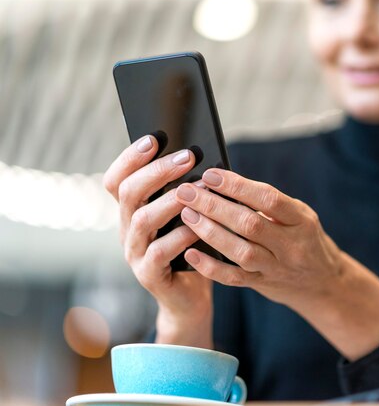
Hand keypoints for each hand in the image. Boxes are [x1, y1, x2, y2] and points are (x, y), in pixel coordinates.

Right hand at [103, 135, 213, 348]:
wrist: (190, 299)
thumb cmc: (193, 249)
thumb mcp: (186, 217)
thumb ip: (185, 193)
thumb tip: (201, 157)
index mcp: (133, 212)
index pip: (117, 179)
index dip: (130, 158)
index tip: (154, 139)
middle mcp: (127, 230)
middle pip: (129, 193)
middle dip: (158, 171)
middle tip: (188, 157)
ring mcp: (135, 253)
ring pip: (143, 220)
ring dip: (171, 200)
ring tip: (198, 188)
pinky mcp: (149, 275)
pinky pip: (160, 252)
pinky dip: (181, 236)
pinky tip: (200, 227)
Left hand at [175, 168, 378, 359]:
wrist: (323, 282)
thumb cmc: (304, 238)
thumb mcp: (299, 216)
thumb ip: (269, 204)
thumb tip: (224, 184)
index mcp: (301, 220)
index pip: (269, 199)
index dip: (238, 186)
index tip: (210, 175)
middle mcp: (292, 245)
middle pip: (250, 224)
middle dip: (214, 206)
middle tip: (187, 192)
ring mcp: (277, 268)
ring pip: (241, 252)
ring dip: (210, 232)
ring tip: (187, 215)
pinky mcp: (263, 284)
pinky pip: (233, 278)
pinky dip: (210, 267)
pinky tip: (190, 253)